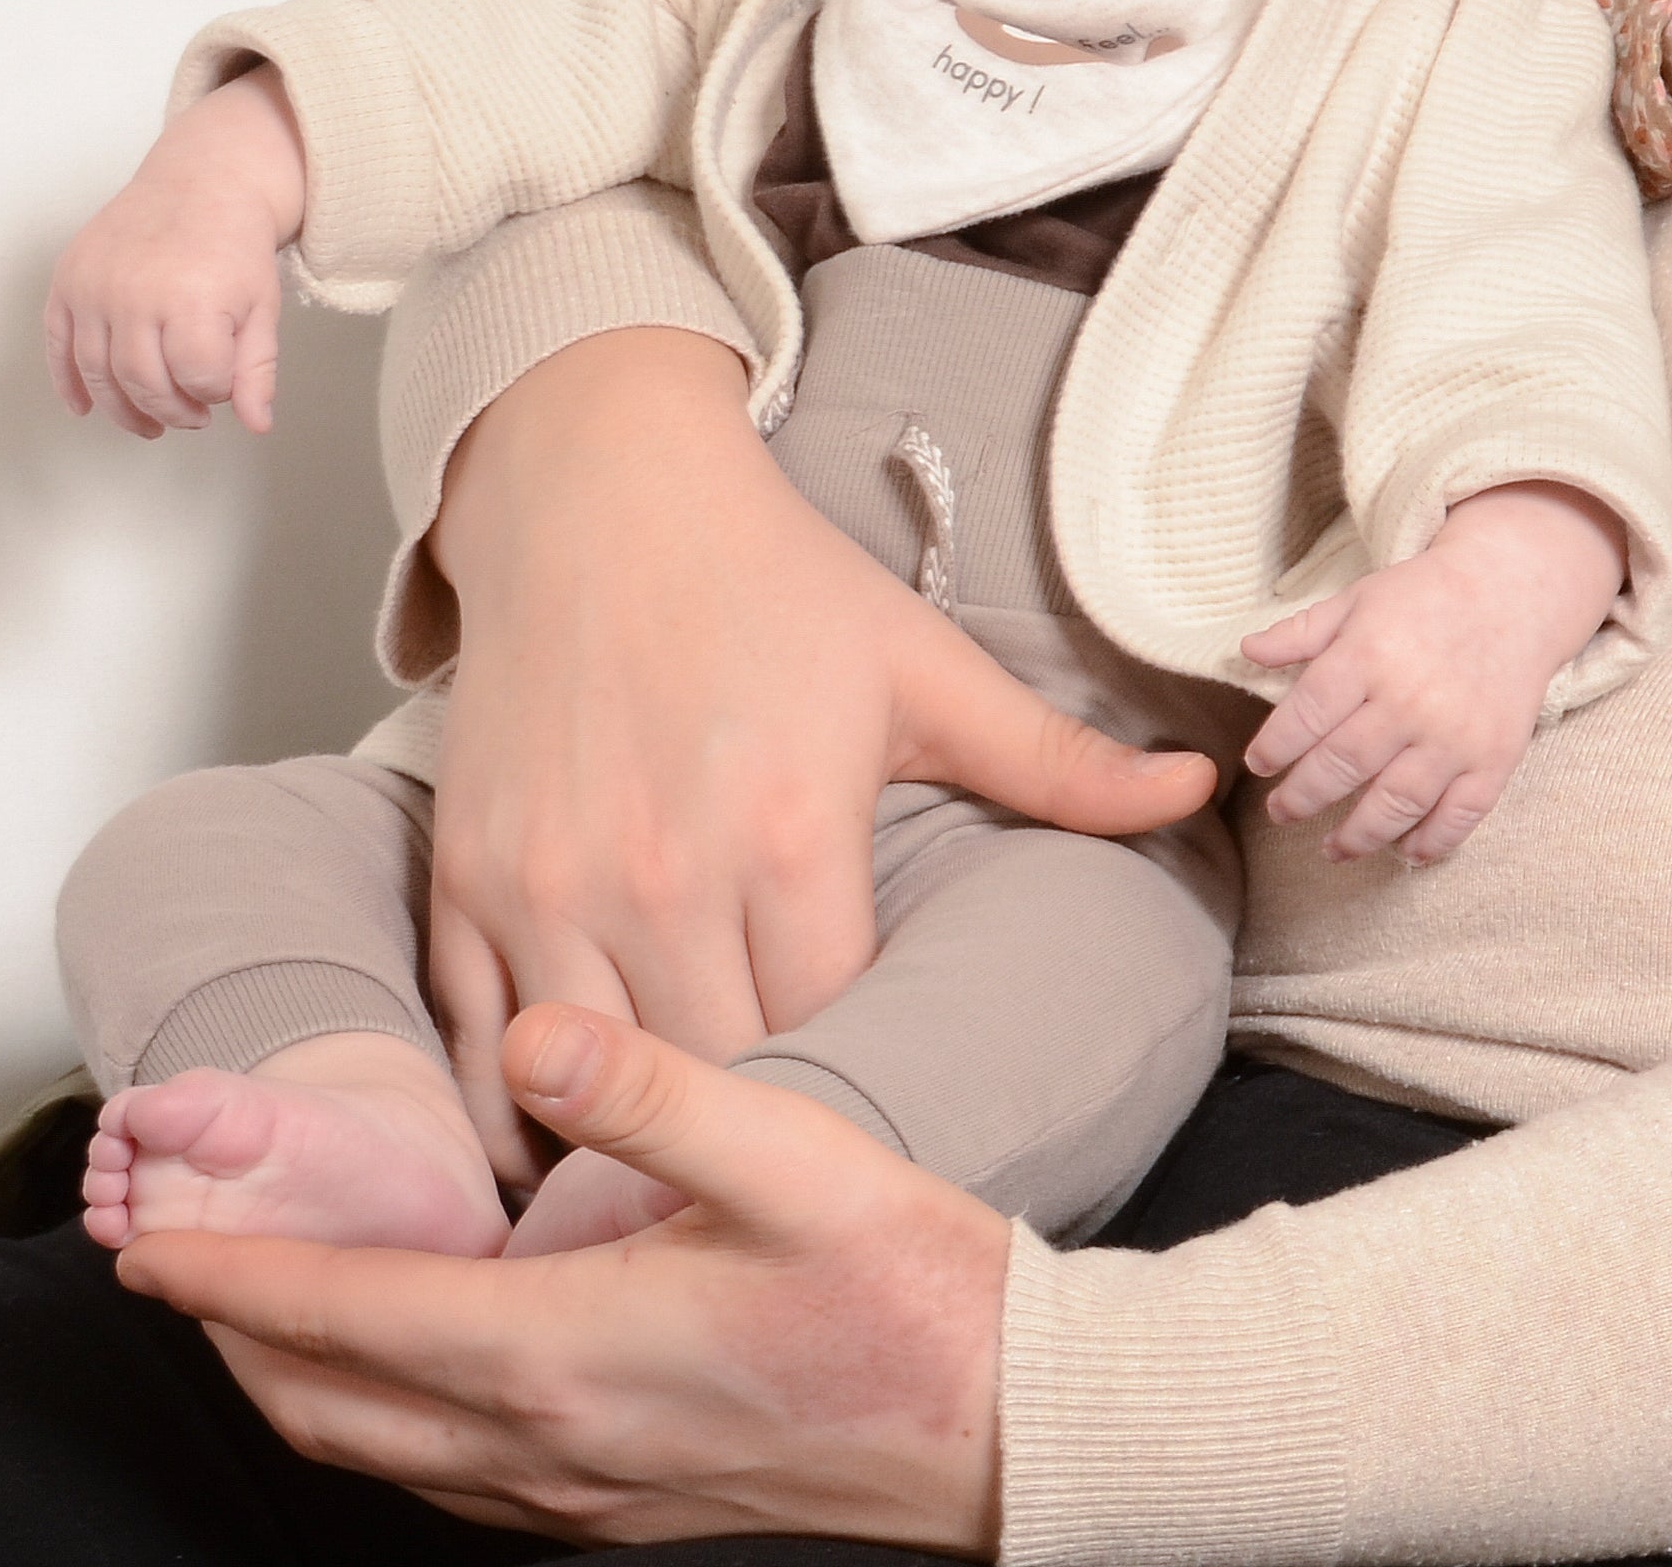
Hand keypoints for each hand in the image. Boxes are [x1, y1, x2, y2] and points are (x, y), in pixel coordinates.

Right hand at [44, 70, 309, 435]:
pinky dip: (67, 383)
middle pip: (144, 383)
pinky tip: (85, 409)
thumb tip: (256, 425)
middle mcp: (135, 293)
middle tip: (190, 417)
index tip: (221, 387)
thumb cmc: (234, 246)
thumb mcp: (262, 306)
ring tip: (149, 423)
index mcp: (192, 299)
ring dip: (122, 410)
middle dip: (171, 411)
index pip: (198, 379)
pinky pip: (57, 344)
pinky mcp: (68, 279)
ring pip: (98, 373)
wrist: (201, 183)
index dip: (213, 393)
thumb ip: (257, 369)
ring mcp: (95, 286)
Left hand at [122, 1002, 1005, 1550]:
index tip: (148, 1241)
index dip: (230, 1279)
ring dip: (298, 1387)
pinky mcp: (623, 1512)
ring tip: (258, 1313)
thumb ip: (650, 1091)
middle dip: (231, 1341)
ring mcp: (581, 1495)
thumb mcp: (793, 1156)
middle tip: (174, 1265)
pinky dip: (382, 1429)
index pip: (341, 1320)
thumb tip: (530, 1036)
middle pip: (325, 1407)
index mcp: (563, 1353)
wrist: (1012, 1430)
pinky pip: (450, 1485)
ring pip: (379, 1457)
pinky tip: (406, 1377)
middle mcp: (548, 1446)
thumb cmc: (913, 1290)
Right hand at [422, 327, 1220, 1152]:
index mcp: (794, 833)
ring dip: (631, 1140)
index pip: (835, 1037)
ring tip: (679, 1181)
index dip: (862, 1087)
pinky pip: (479, 1049)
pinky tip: (568, 1133)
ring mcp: (550, 884)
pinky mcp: (464, 881)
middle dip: (752, 1135)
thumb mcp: (926, 670)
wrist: (599, 490)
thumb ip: (1059, 762)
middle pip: (716, 1085)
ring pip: (588, 1088)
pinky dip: (519, 1106)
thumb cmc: (772, 582)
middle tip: (786, 1180)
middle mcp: (665, 874)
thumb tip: (1207, 787)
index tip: (883, 1118)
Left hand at [1238, 478, 1627, 862]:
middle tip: (1281, 812)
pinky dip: (1430, 842)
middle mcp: (1410, 700)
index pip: (1305, 715)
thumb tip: (1245, 651)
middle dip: (1301, 798)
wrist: (1512, 593)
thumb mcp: (1357, 600)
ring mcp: (1455, 735)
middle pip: (1342, 766)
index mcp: (1368, 655)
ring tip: (1331, 848)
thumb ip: (1301, 632)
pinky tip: (1404, 852)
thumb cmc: (1425, 597)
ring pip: (1395, 804)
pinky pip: (1460, 816)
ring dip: (1357, 837)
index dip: (1274, 748)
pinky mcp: (1494, 758)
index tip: (1258, 766)